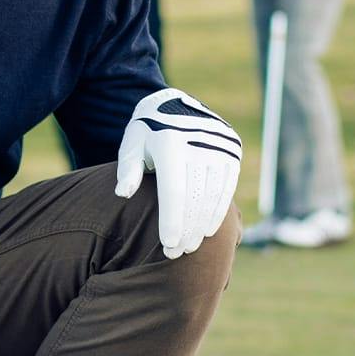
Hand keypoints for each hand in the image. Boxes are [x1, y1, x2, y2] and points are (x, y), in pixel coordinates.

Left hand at [115, 88, 241, 257]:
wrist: (176, 101)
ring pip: (213, 196)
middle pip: (194, 198)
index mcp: (170, 142)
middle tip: (176, 254)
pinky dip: (218, 211)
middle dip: (186, 230)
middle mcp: (199, 143)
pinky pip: (227, 188)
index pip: (173, 191)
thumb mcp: (131, 143)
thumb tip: (122, 193)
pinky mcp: (232, 151)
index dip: (172, 221)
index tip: (168, 246)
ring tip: (190, 246)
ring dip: (202, 225)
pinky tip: (207, 230)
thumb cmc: (147, 131)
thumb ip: (127, 169)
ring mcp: (220, 146)